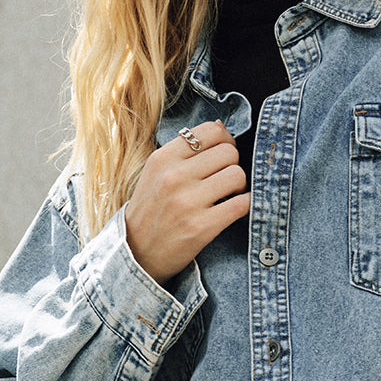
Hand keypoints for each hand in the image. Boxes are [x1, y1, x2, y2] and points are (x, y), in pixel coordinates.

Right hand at [124, 119, 250, 284]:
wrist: (136, 254)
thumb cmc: (151, 211)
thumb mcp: (156, 173)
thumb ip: (185, 150)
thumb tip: (221, 126)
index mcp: (163, 159)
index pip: (210, 131)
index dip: (225, 140)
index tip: (223, 154)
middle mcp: (174, 177)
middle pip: (229, 152)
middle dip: (233, 165)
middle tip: (224, 179)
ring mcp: (188, 202)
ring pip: (238, 175)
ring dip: (240, 186)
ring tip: (228, 195)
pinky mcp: (202, 227)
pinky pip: (242, 204)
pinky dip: (244, 205)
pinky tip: (233, 209)